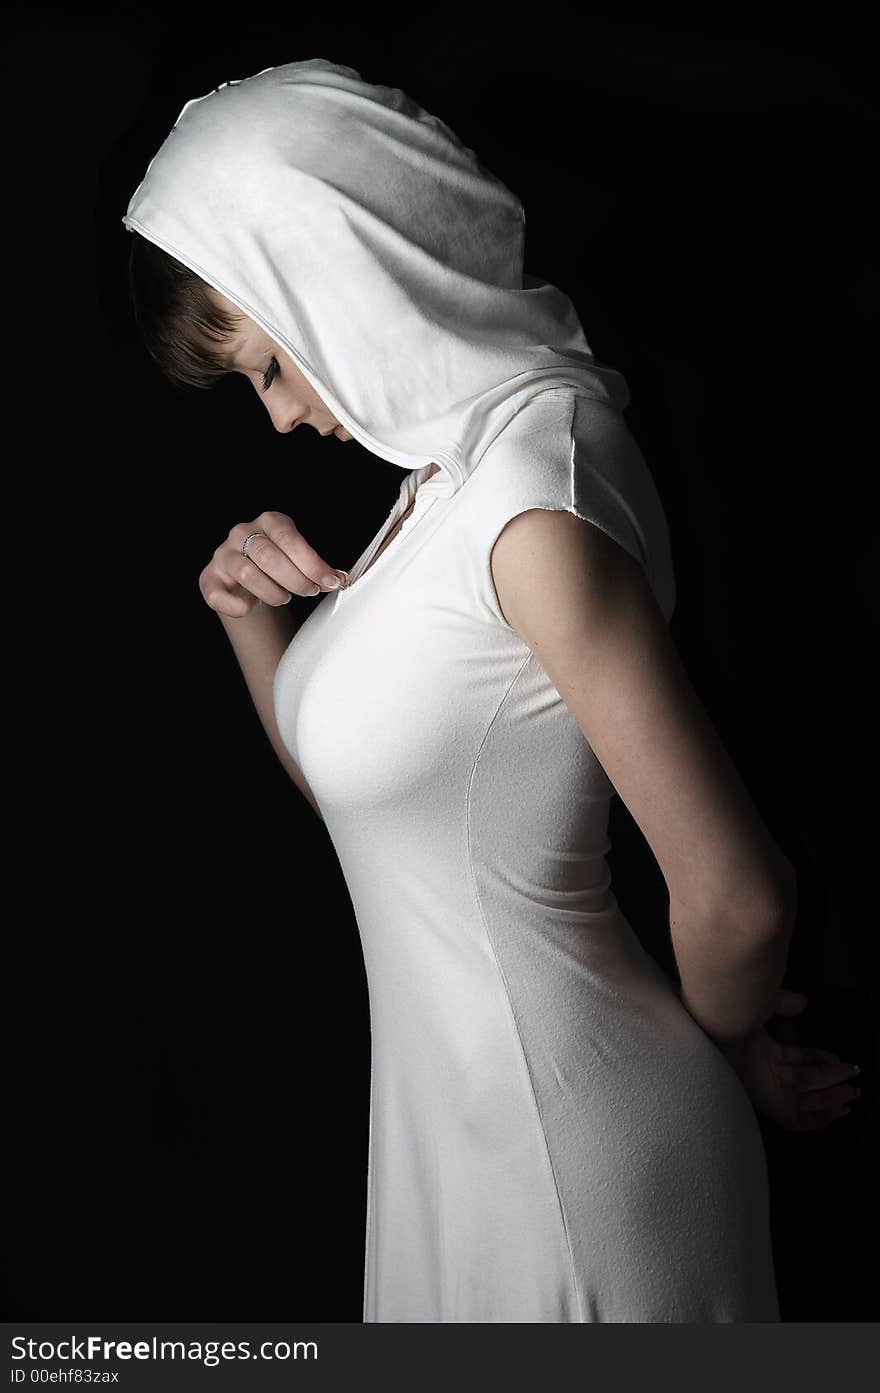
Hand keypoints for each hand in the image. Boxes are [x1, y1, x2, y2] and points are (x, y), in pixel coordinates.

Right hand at [199, 511, 348, 616]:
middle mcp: (242, 533)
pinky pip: (219, 595)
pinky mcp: (209, 578)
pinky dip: (238, 606)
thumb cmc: (279, 567)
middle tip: (310, 592)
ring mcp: (223, 555)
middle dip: (296, 579)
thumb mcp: (299, 560)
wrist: (247, 580)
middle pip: (269, 556)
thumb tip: (339, 579)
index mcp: (269, 521)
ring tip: (284, 598)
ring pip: (247, 573)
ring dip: (272, 592)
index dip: (312, 563)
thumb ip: (317, 568)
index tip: (331, 581)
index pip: (290, 539)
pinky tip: (251, 607)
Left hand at [721, 989, 861, 1130]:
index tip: (836, 1058)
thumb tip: (802, 1002)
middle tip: (852, 1083)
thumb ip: (784, 1001)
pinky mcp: (767, 1102)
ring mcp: (766, 1087)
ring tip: (852, 1092)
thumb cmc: (739, 1009)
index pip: (794, 1059)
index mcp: (760, 1049)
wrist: (723, 1022)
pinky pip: (795, 1118)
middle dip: (831, 1082)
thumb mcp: (766, 1001)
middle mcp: (763, 1072)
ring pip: (805, 1098)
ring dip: (832, 1096)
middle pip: (803, 1082)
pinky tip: (837, 1111)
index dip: (817, 1059)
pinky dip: (818, 1118)